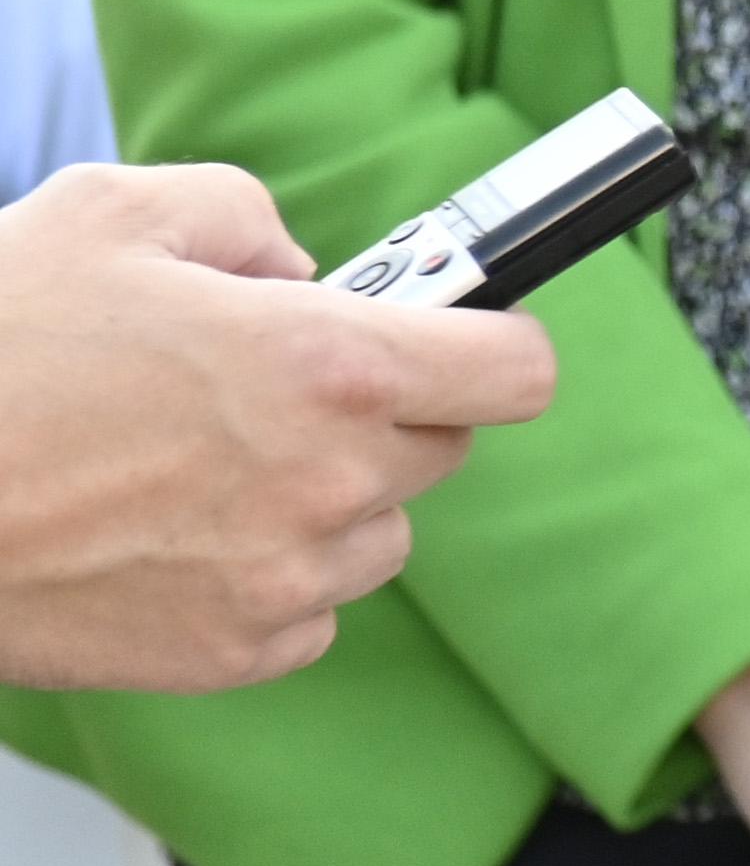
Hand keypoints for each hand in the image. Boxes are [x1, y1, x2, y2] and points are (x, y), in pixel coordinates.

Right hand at [0, 160, 554, 693]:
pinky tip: (171, 533)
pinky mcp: (232, 652)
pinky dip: (265, 572)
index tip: (454, 334)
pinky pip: (308, 607)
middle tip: (265, 390)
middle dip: (381, 411)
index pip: (518, 371)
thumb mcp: (115, 214)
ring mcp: (284, 577)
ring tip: (198, 464)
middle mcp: (328, 480)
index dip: (489, 343)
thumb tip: (304, 270)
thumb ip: (245, 219)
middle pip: (441, 446)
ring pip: (376, 531)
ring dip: (325, 497)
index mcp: (327, 367)